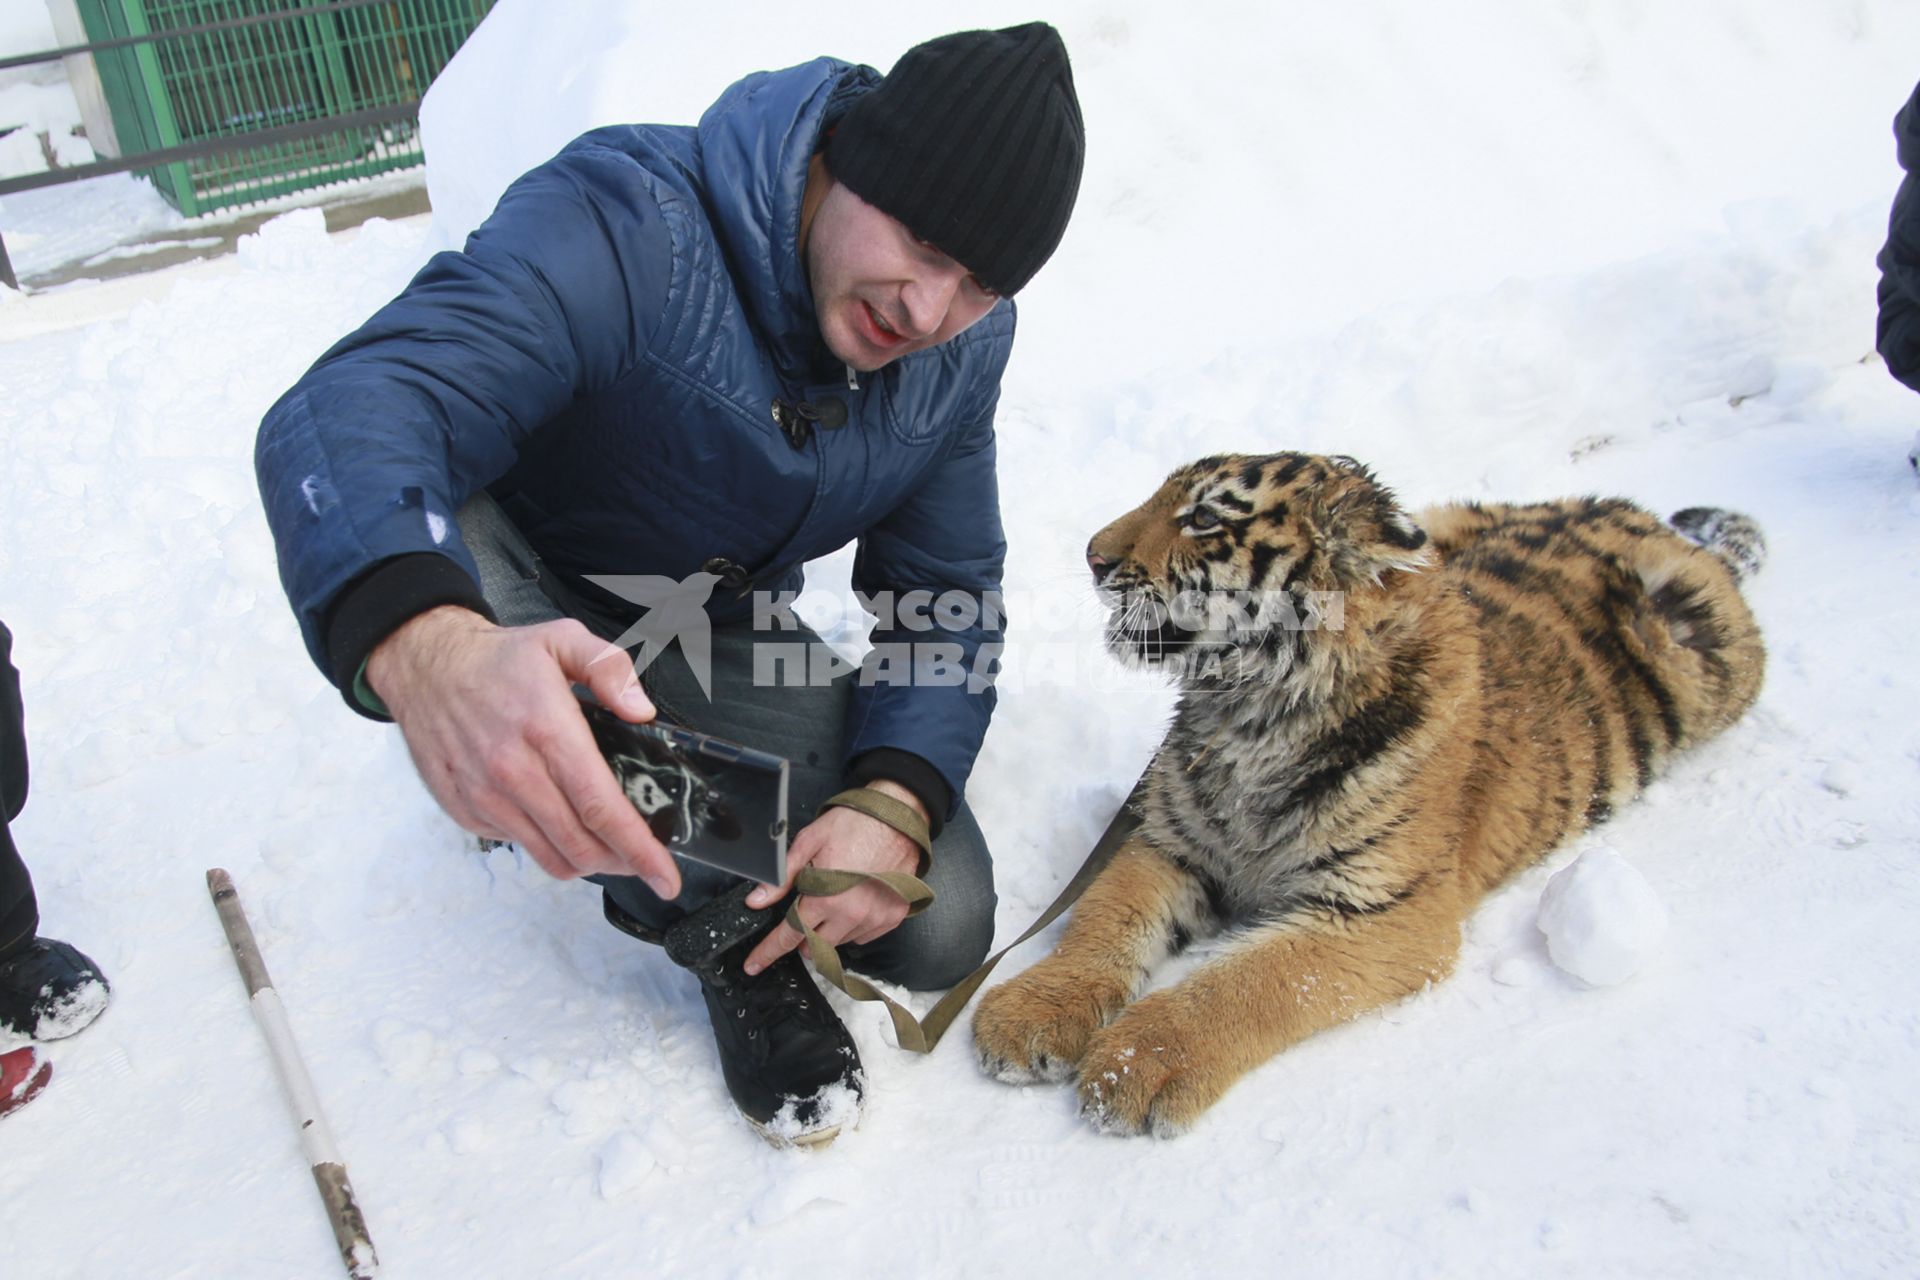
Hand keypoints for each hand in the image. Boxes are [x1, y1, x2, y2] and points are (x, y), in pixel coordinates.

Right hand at [365, 605, 681, 897]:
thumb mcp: (563, 639)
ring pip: (550, 857)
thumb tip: (642, 712)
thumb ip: (611, 670)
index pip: (601, 808)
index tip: (665, 876)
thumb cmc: (498, 659)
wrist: (425, 665)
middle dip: (623, 863)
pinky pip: (518, 845)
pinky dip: (545, 844)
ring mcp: (485, 797)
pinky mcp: (465, 810)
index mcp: (547, 730)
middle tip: (642, 858)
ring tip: (607, 847)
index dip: (639, 850)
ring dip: (587, 861)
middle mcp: (513, 772)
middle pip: (581, 845)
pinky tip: (556, 820)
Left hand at [741, 780, 926, 974]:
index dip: (767, 952)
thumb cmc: (854, 823)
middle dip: (802, 938)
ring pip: (841, 942)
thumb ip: (782, 876)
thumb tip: (756, 901)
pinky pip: (864, 936)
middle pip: (815, 947)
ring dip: (830, 930)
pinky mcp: (893, 917)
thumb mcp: (810, 841)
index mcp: (826, 897)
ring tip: (836, 898)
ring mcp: (875, 918)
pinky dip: (854, 927)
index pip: (789, 935)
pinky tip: (855, 901)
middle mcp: (852, 915)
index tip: (753, 966)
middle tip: (806, 913)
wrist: (899, 816)